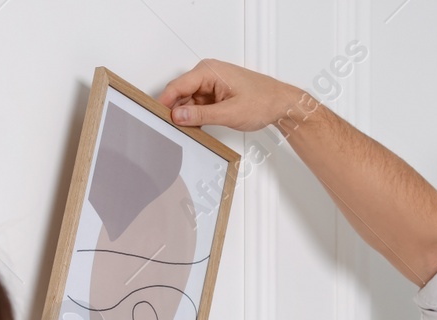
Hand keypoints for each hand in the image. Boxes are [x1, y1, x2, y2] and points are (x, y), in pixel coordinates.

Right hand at [159, 59, 303, 131]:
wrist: (280, 104)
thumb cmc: (262, 101)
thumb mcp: (229, 112)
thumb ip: (201, 115)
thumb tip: (178, 116)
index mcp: (208, 71)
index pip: (177, 86)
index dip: (165, 103)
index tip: (156, 117)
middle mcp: (207, 74)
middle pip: (180, 94)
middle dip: (177, 111)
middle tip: (172, 130)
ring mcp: (211, 84)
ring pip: (189, 101)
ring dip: (188, 116)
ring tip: (190, 131)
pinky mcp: (215, 93)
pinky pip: (198, 105)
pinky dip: (197, 116)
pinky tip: (199, 128)